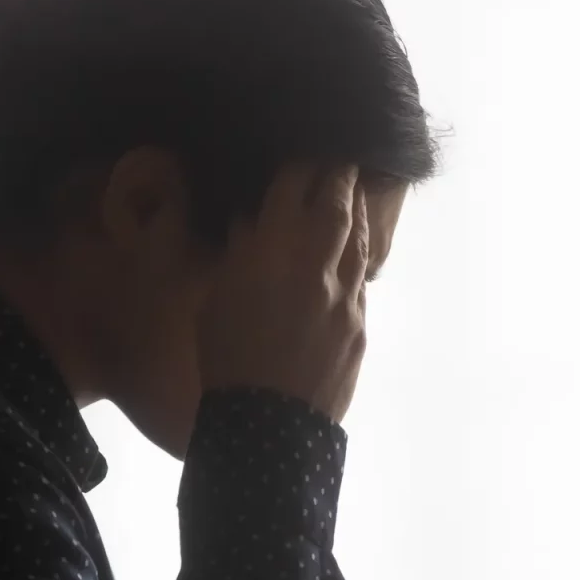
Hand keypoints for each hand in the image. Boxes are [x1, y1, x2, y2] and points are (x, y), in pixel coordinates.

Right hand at [197, 162, 369, 421]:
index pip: (294, 188)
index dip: (300, 164)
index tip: (303, 151)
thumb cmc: (226, 361)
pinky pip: (363, 280)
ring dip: (357, 212)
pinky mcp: (361, 326)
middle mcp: (318, 266)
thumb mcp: (217, 300)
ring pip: (359, 240)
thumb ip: (240, 256)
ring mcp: (347, 297)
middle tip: (342, 157)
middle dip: (340, 176)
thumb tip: (251, 224)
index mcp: (274, 254)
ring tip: (354, 193)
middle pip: (338, 205)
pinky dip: (358, 258)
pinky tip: (353, 253)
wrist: (268, 428)